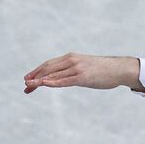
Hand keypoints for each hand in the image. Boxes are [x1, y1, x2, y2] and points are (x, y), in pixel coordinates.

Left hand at [24, 52, 139, 93]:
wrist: (119, 69)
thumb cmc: (103, 70)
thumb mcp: (84, 68)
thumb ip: (72, 72)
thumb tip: (62, 79)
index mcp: (71, 57)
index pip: (49, 64)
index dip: (36, 71)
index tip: (27, 80)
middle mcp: (72, 60)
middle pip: (48, 68)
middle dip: (34, 76)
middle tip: (25, 85)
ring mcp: (77, 68)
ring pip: (54, 74)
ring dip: (39, 80)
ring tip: (29, 86)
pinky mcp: (82, 77)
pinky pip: (64, 80)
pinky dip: (53, 82)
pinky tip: (44, 84)